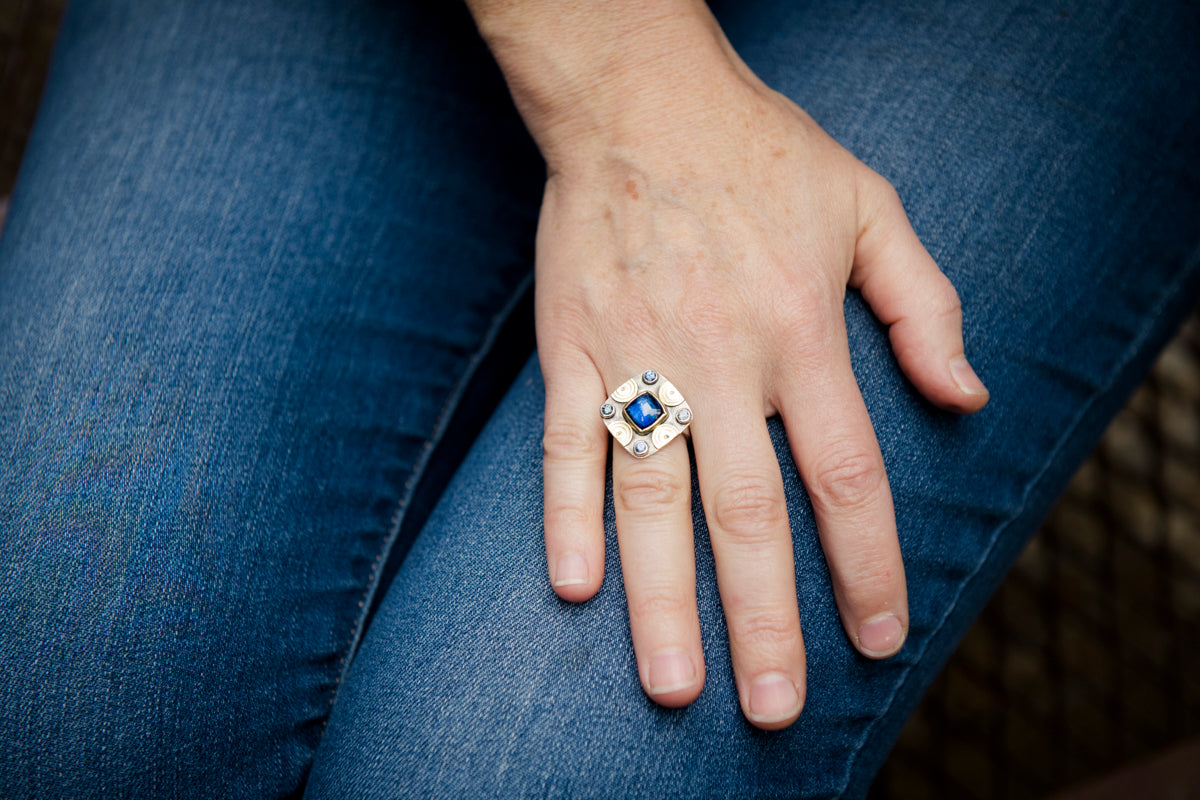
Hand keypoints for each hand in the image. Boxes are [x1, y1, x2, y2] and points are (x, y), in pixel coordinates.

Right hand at [469, 0, 988, 729]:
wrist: (641, 100)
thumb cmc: (762, 153)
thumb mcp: (871, 207)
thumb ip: (926, 305)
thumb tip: (965, 398)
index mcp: (802, 331)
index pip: (845, 476)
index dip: (867, 566)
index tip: (877, 638)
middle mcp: (721, 359)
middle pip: (748, 513)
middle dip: (765, 619)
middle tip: (775, 707)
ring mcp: (638, 356)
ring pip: (652, 498)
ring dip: (663, 598)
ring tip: (673, 685)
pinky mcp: (572, 347)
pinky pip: (566, 444)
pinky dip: (567, 515)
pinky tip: (575, 586)